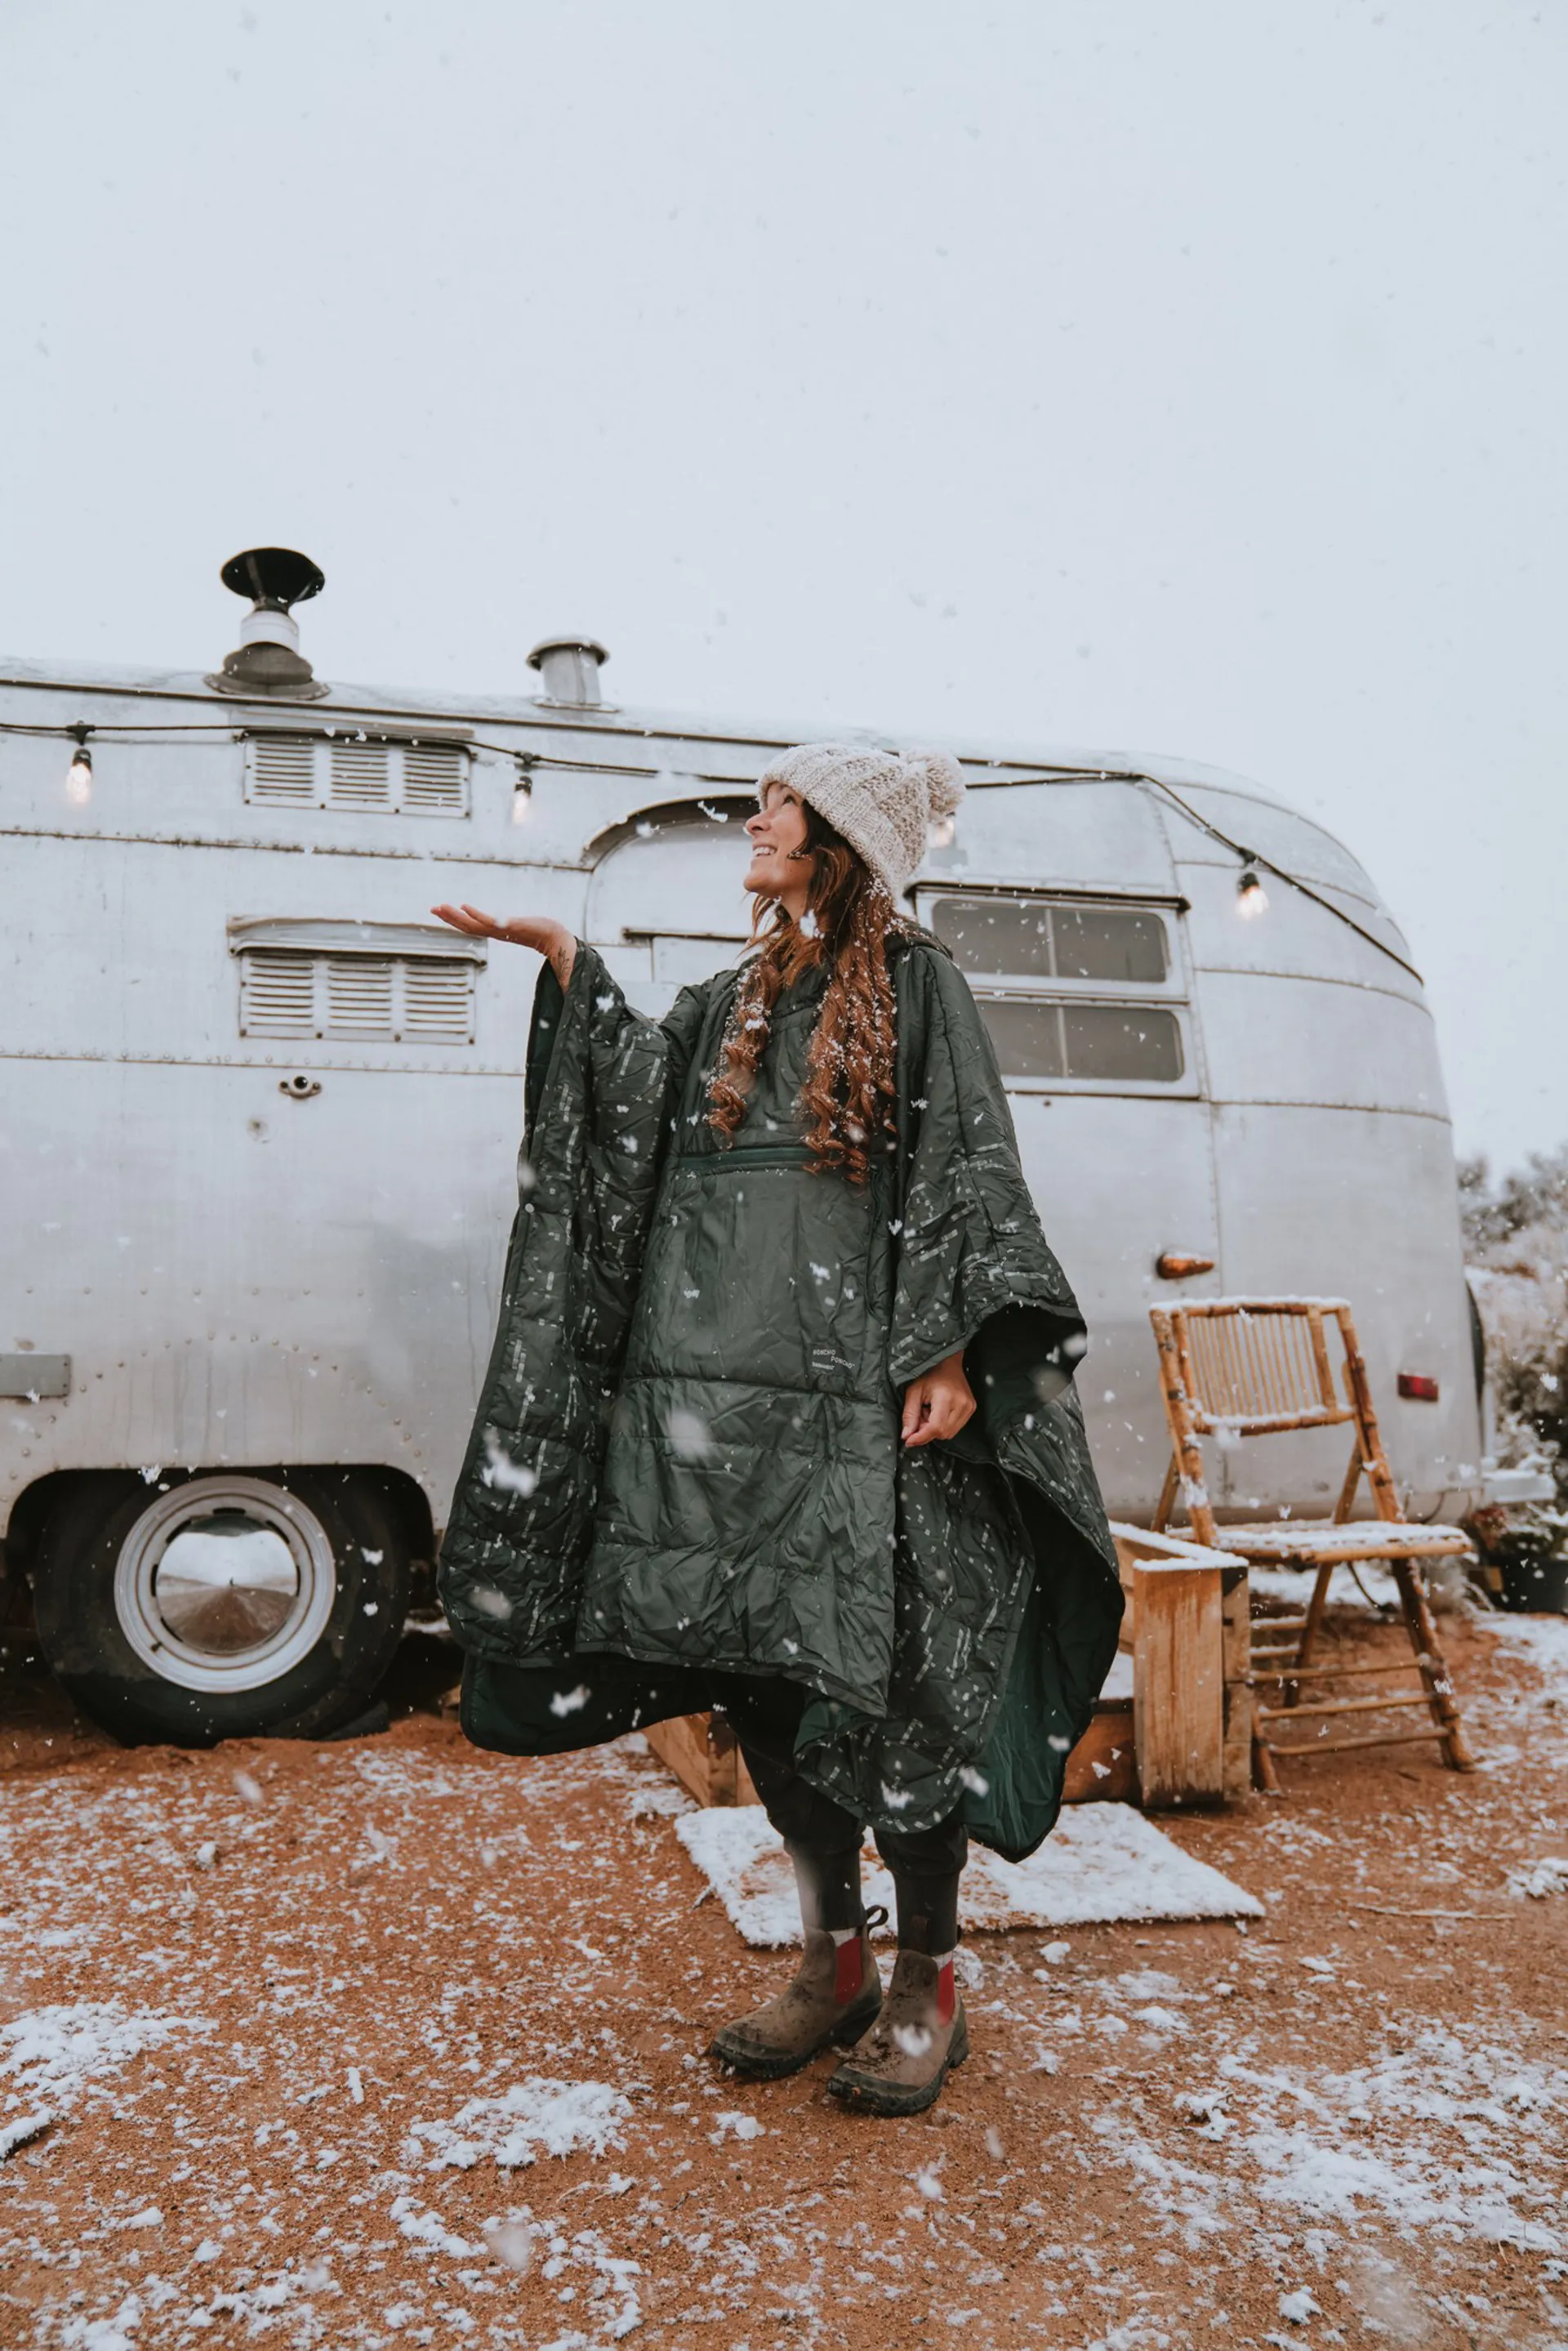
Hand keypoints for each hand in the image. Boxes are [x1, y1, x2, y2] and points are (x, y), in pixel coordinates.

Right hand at [430, 904, 575, 986]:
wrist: (553, 937)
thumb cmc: (537, 930)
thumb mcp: (516, 924)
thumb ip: (506, 922)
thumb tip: (500, 919)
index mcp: (493, 931)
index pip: (468, 926)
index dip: (453, 920)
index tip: (439, 910)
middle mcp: (493, 932)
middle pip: (465, 927)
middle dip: (448, 918)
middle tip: (431, 909)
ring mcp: (499, 930)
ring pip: (472, 925)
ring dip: (455, 917)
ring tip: (441, 907)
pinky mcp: (509, 926)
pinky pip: (488, 921)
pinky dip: (474, 914)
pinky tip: (464, 905)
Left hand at [901, 1349, 976, 1447]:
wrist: (948, 1362)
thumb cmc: (930, 1374)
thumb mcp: (914, 1391)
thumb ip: (909, 1415)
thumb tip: (907, 1436)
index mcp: (947, 1397)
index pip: (936, 1427)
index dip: (921, 1437)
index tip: (909, 1440)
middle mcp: (962, 1404)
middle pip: (942, 1433)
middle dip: (927, 1431)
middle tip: (920, 1415)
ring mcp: (969, 1407)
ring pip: (949, 1433)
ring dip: (935, 1429)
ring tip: (929, 1412)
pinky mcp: (972, 1409)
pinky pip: (956, 1427)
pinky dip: (944, 1425)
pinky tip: (938, 1412)